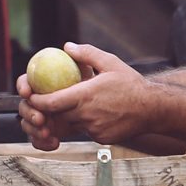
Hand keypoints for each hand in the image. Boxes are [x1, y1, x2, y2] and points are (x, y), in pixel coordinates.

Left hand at [16, 41, 146, 147]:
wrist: (153, 109)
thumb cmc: (132, 84)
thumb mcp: (110, 63)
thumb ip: (87, 54)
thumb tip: (67, 47)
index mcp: (85, 95)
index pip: (50, 102)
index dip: (37, 101)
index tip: (32, 95)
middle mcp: (86, 115)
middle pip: (57, 115)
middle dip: (49, 110)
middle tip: (47, 101)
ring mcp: (93, 128)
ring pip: (70, 124)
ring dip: (67, 116)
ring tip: (77, 104)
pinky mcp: (100, 138)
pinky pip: (85, 131)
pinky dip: (84, 123)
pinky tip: (96, 113)